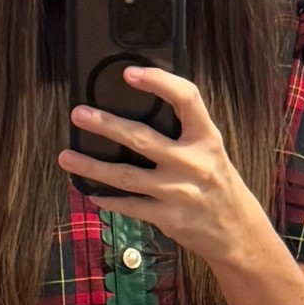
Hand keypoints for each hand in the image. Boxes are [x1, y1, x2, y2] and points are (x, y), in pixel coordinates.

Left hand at [58, 66, 263, 265]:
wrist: (237, 232)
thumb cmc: (219, 185)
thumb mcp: (212, 151)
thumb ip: (184, 132)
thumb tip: (140, 109)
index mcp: (206, 138)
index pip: (185, 98)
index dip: (158, 81)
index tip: (130, 73)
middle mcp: (192, 163)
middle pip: (142, 138)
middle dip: (106, 125)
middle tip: (78, 114)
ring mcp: (178, 192)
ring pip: (126, 176)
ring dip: (92, 166)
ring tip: (66, 156)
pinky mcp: (167, 218)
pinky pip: (130, 206)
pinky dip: (108, 200)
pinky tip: (91, 193)